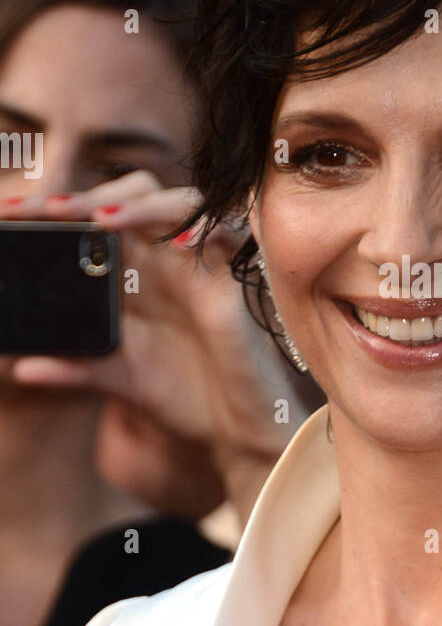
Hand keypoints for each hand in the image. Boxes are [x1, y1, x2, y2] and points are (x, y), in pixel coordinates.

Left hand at [3, 173, 324, 519]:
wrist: (235, 430)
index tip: (9, 213)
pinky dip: (211, 230)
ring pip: (179, 203)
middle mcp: (165, 261)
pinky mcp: (233, 283)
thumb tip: (21, 367)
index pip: (94, 220)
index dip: (54, 209)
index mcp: (133, 274)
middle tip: (47, 211)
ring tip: (104, 221)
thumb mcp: (119, 380)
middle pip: (133, 196)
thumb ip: (74, 369)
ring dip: (142, 205)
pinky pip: (230, 237)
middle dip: (90, 195)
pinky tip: (181, 242)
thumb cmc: (183, 396)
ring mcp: (200, 267)